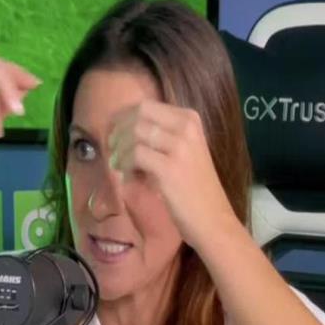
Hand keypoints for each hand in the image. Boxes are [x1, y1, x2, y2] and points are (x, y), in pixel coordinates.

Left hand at [108, 100, 236, 248]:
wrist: (212, 218)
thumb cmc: (195, 188)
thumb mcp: (185, 151)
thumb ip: (161, 136)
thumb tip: (124, 128)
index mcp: (190, 119)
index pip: (146, 106)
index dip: (124, 118)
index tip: (115, 133)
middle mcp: (186, 127)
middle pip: (138, 116)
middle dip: (118, 131)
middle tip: (112, 148)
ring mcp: (179, 146)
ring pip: (134, 134)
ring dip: (120, 149)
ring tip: (118, 164)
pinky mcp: (169, 168)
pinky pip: (134, 155)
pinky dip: (125, 165)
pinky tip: (128, 176)